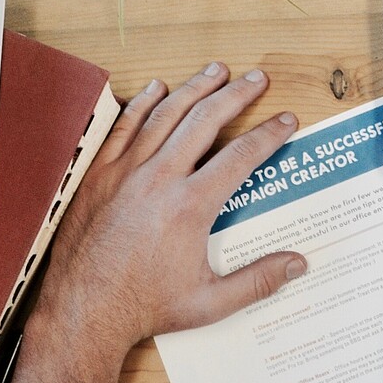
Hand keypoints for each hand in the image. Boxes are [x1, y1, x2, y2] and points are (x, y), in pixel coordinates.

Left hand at [34, 63, 306, 364]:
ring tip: (216, 70)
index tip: (286, 120)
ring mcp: (125, 172)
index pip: (242, 156)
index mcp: (190, 207)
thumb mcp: (210, 302)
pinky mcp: (99, 175)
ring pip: (166, 114)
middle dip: (237, 94)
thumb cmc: (144, 308)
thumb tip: (299, 263)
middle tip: (256, 78)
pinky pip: (124, 127)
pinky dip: (144, 103)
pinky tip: (158, 88)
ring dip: (195, 88)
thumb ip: (258, 280)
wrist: (83, 312)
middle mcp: (159, 180)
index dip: (269, 134)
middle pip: (206, 120)